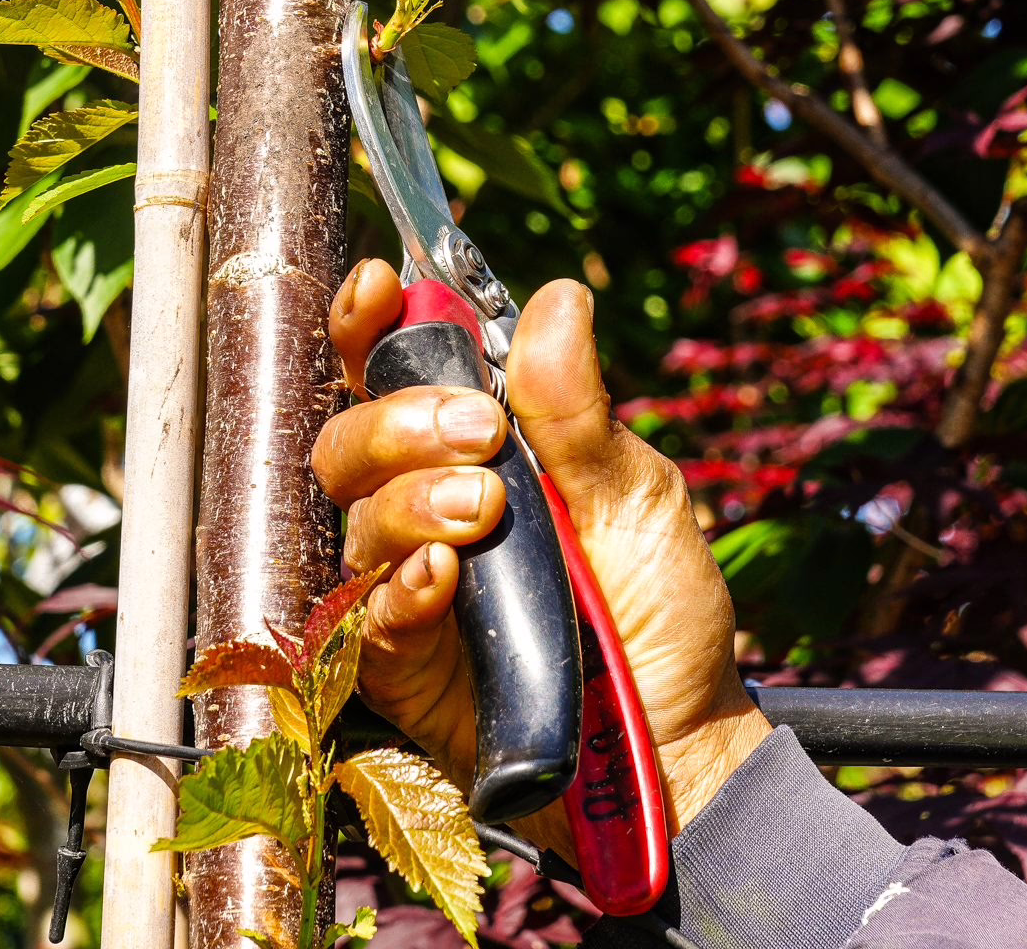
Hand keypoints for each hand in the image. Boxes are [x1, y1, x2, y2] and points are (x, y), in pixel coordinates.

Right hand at [312, 260, 771, 850]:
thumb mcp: (638, 494)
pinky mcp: (401, 670)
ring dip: (409, 501)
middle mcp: (425, 507)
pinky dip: (399, 590)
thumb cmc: (658, 607)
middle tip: (476, 430)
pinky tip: (442, 578)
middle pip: (348, 441)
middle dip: (399, 420)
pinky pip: (366, 620)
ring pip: (353, 522)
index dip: (370, 325)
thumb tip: (560, 296)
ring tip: (482, 510)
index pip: (395, 371)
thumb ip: (579, 410)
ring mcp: (406, 587)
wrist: (678, 739)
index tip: (380, 287)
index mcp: (478, 449)